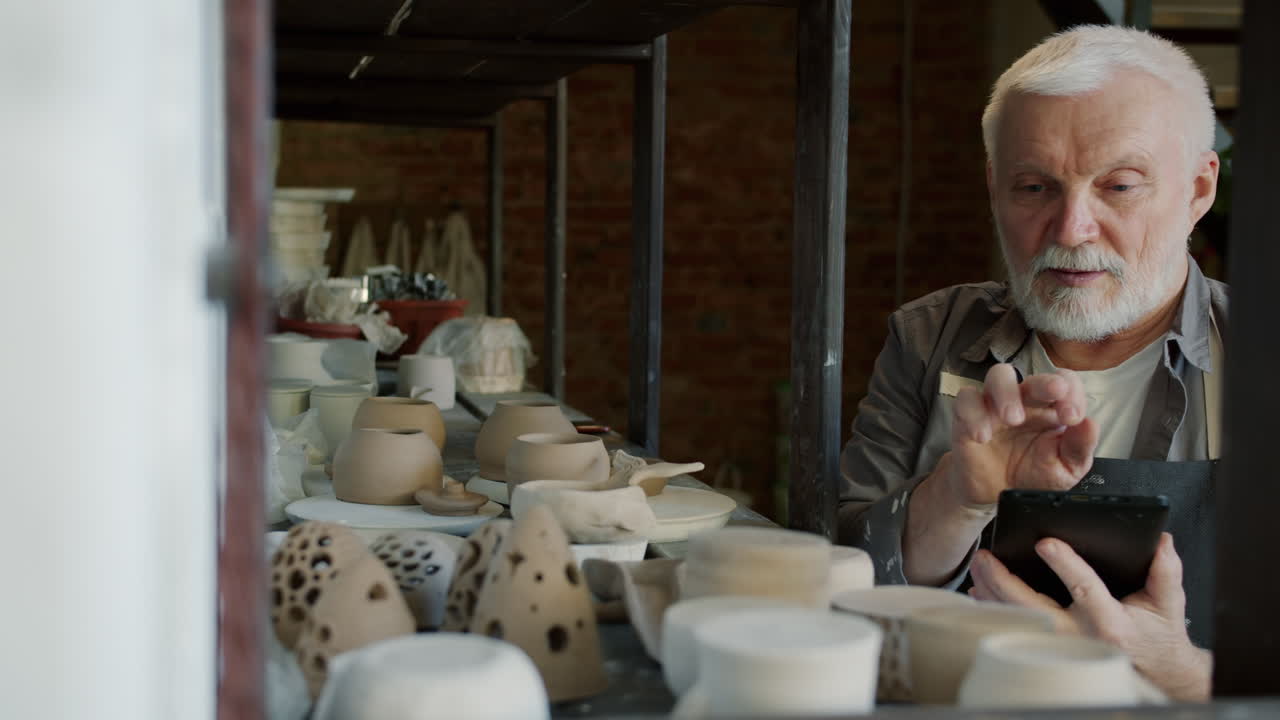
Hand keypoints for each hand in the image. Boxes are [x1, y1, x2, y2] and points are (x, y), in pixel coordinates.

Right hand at [946, 363, 1097, 507]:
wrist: (995, 497)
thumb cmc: (1031, 477)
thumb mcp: (1065, 469)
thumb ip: (1079, 448)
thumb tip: (1090, 424)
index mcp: (1052, 409)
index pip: (1066, 383)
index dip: (1073, 392)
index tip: (1073, 417)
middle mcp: (1024, 402)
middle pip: (1034, 376)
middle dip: (1046, 383)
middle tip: (1055, 393)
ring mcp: (994, 407)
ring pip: (998, 376)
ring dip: (1007, 393)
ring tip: (1013, 418)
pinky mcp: (967, 417)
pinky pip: (966, 401)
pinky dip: (973, 414)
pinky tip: (983, 435)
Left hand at [969, 533, 1210, 701]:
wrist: (1156, 674)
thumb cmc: (1156, 639)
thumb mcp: (1167, 604)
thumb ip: (1165, 571)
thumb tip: (1161, 542)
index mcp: (1110, 622)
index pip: (1084, 588)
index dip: (1065, 565)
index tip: (1046, 543)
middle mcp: (1080, 636)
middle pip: (1033, 607)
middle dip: (1004, 580)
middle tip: (986, 557)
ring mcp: (1061, 645)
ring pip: (1018, 618)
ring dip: (992, 591)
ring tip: (979, 566)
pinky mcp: (1050, 648)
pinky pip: (1016, 628)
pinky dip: (995, 609)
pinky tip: (980, 591)